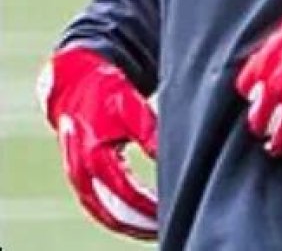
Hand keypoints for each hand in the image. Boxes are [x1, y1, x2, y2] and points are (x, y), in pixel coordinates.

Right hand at [37, 46, 157, 239]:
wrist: (77, 86)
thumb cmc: (106, 92)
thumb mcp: (131, 106)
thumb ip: (149, 132)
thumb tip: (170, 157)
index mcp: (94, 154)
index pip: (125, 192)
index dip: (148, 205)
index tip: (170, 210)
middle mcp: (82, 172)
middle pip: (113, 213)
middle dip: (140, 224)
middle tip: (166, 227)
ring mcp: (78, 179)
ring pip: (105, 215)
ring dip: (130, 225)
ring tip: (155, 230)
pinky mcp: (81, 180)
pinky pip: (99, 208)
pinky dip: (118, 218)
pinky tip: (138, 220)